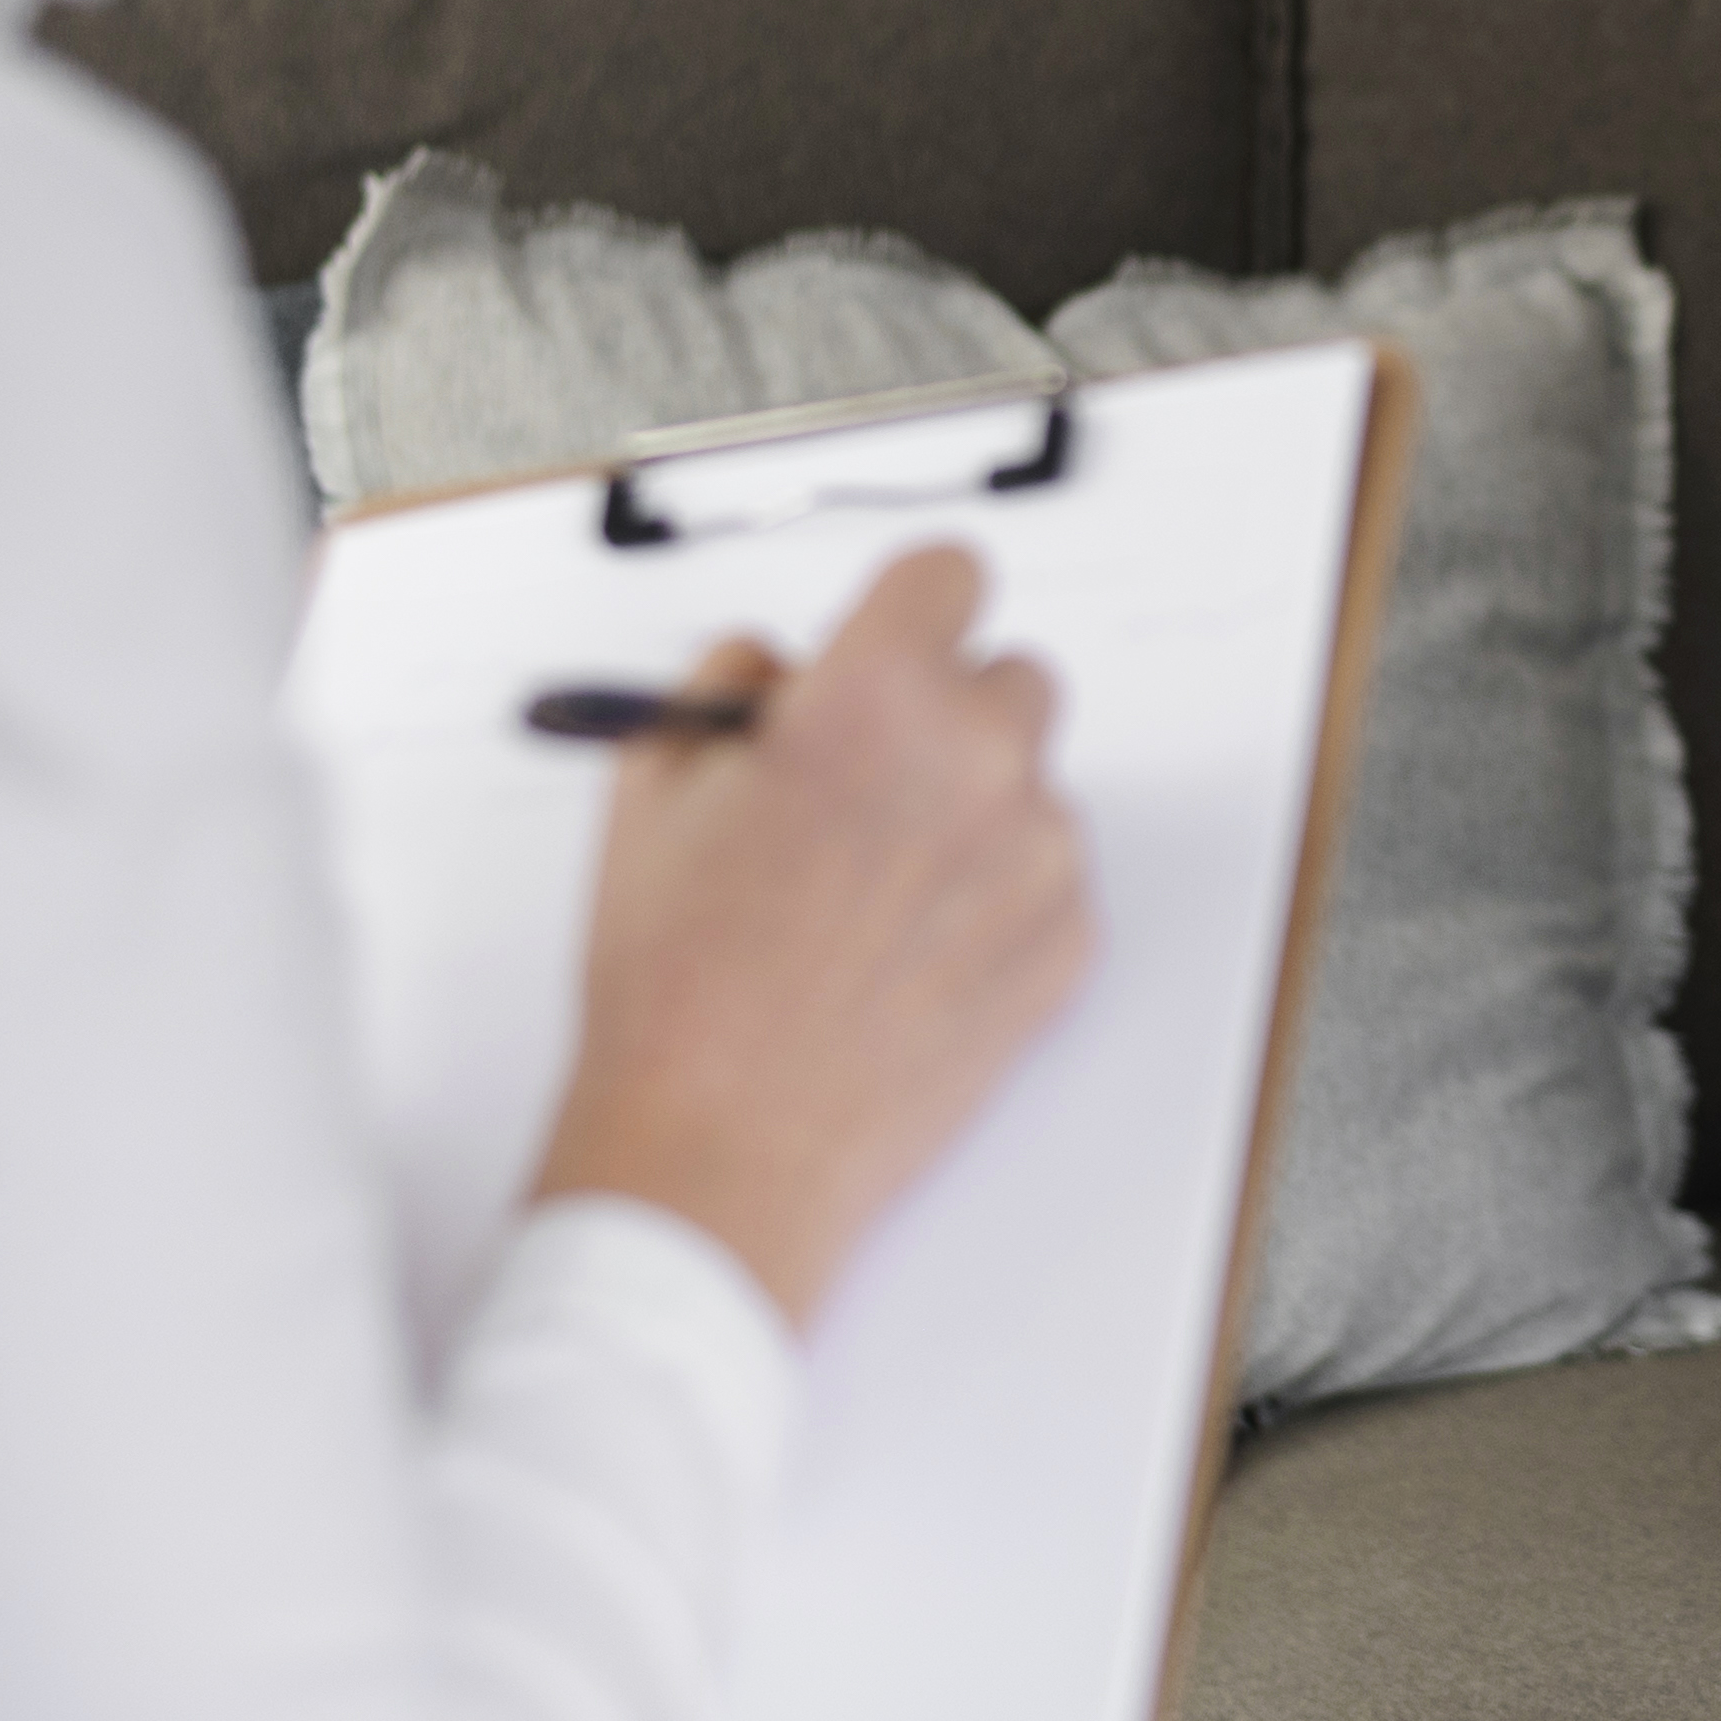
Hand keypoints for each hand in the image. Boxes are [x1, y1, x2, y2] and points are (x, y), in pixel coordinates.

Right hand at [535, 545, 1097, 1324]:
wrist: (723, 1147)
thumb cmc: (678, 985)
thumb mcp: (651, 789)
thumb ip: (725, 690)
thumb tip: (779, 666)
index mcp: (875, 697)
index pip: (948, 573)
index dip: (907, 614)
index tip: (889, 647)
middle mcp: (979, 761)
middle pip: (1007, 679)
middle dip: (944, 717)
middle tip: (867, 788)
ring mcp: (1039, 856)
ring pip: (1029, 787)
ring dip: (973, 812)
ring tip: (870, 898)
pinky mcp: (1069, 944)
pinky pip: (1049, 880)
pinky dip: (997, 901)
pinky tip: (906, 957)